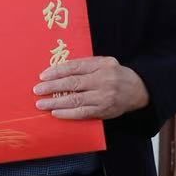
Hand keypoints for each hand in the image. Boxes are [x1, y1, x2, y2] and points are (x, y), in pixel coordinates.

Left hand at [35, 57, 149, 120]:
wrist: (138, 90)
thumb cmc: (116, 74)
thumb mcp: (105, 62)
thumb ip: (86, 64)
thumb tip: (59, 68)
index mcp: (101, 66)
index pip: (75, 68)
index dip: (57, 71)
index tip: (43, 75)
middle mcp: (102, 81)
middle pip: (73, 84)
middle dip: (52, 87)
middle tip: (37, 90)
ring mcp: (103, 98)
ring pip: (75, 100)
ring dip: (56, 103)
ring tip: (41, 103)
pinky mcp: (103, 111)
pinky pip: (82, 113)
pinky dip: (67, 114)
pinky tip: (55, 113)